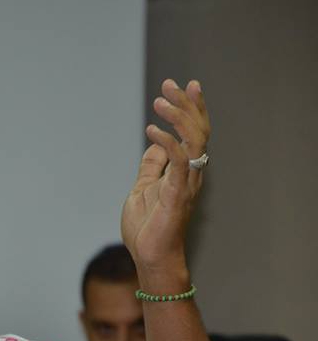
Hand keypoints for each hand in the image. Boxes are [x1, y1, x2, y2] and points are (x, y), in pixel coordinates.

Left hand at [121, 79, 209, 280]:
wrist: (150, 256)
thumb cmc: (147, 227)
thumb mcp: (143, 187)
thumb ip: (151, 166)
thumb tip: (154, 144)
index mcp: (183, 169)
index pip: (192, 131)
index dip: (190, 108)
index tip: (181, 86)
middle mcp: (190, 172)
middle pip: (197, 129)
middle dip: (186, 104)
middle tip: (171, 83)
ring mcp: (185, 182)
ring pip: (193, 140)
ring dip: (178, 117)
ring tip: (159, 102)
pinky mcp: (176, 194)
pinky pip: (178, 162)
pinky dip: (166, 143)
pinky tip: (151, 131)